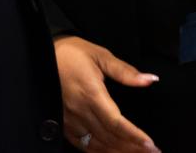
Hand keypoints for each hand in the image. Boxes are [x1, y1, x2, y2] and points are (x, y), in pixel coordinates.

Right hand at [54, 36, 161, 151]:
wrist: (42, 56)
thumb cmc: (73, 53)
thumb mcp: (100, 56)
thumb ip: (125, 71)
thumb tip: (150, 79)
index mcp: (91, 93)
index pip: (116, 122)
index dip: (134, 136)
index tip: (151, 144)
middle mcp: (80, 110)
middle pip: (109, 137)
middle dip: (133, 147)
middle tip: (153, 152)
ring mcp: (70, 120)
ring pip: (98, 144)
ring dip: (119, 151)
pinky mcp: (64, 124)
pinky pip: (84, 145)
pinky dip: (100, 152)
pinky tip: (114, 152)